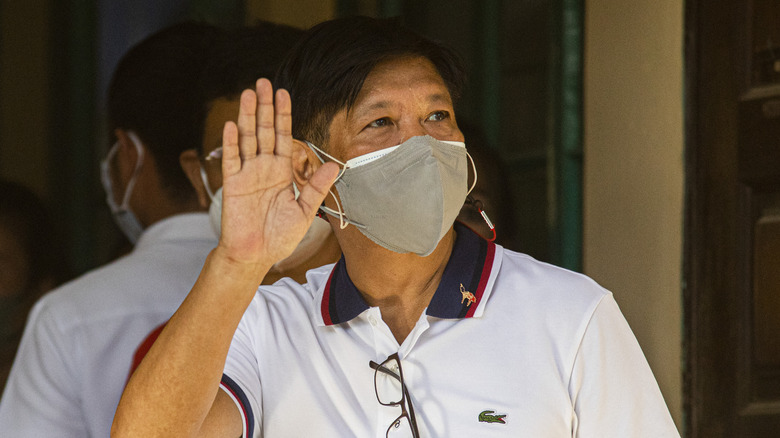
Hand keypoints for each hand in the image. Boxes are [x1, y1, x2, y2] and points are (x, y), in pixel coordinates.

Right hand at [215, 78, 338, 268]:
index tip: (283, 93)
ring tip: (248, 94)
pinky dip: (231, 143)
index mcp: (281, 172)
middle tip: (263, 82)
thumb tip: (333, 166)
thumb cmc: (279, 236)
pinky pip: (231, 159)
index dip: (282, 115)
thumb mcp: (305, 212)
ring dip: (246, 116)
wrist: (257, 256)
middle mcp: (263, 168)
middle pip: (263, 130)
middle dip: (264, 107)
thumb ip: (316, 188)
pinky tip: (232, 124)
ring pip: (247, 139)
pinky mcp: (233, 185)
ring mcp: (247, 174)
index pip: (282, 136)